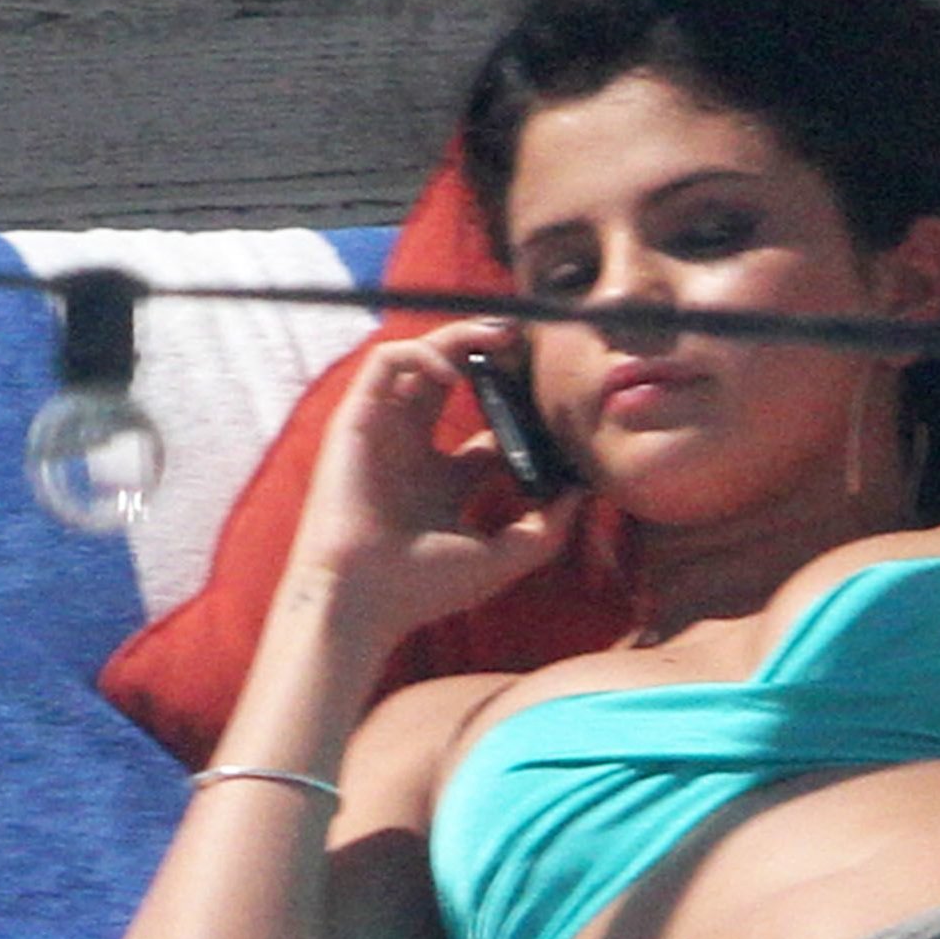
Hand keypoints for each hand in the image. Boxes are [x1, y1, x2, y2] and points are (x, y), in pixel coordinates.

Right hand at [286, 324, 579, 641]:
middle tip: (527, 340)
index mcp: (445, 482)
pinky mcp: (357, 419)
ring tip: (499, 336)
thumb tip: (582, 493)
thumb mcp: (500, 558)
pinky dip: (420, 354)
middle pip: (456, 380)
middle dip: (489, 351)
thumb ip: (546, 530)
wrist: (361, 601)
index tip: (554, 402)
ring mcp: (385, 433)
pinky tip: (453, 373)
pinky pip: (385, 363)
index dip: (523, 410)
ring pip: (421, 359)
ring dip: (459, 336)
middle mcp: (415, 451)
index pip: (490, 430)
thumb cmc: (422, 588)